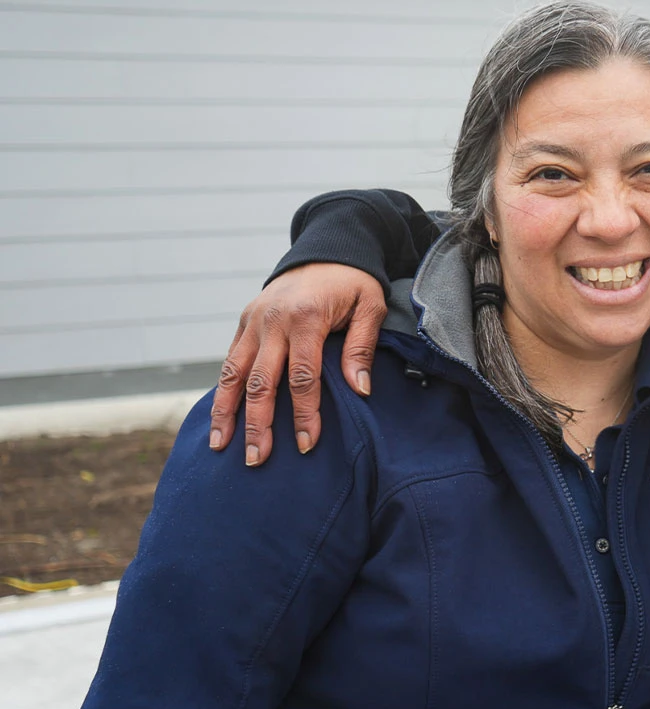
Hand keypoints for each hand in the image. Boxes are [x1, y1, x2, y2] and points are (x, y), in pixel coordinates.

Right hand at [209, 264, 385, 464]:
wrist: (327, 248)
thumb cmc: (354, 281)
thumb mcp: (370, 306)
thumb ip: (362, 346)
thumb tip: (360, 390)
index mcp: (305, 318)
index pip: (302, 377)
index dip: (305, 414)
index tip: (307, 444)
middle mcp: (273, 321)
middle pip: (261, 382)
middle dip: (258, 424)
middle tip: (256, 459)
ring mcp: (254, 321)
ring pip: (233, 372)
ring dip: (226, 411)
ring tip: (220, 445)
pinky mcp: (245, 321)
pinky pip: (230, 359)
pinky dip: (222, 388)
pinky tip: (220, 415)